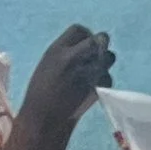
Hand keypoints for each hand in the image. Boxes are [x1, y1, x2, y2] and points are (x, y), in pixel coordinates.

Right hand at [21, 24, 113, 145]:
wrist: (44, 119)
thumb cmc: (41, 92)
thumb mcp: (48, 63)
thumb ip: (67, 51)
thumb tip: (89, 44)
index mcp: (57, 50)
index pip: (79, 29)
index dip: (84, 36)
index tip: (83, 45)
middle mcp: (73, 58)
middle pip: (99, 40)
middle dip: (100, 45)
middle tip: (95, 55)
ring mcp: (86, 73)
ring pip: (109, 57)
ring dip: (104, 62)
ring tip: (92, 72)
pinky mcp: (96, 88)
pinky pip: (108, 77)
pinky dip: (103, 80)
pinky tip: (91, 87)